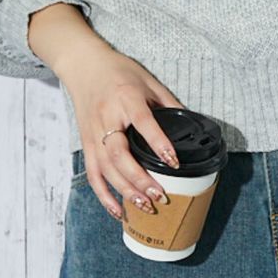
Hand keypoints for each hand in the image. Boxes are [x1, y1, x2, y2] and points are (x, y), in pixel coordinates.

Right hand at [61, 44, 186, 220]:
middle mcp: (107, 117)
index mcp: (127, 98)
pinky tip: (119, 211)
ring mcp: (93, 133)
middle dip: (139, 178)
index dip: (159, 143)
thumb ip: (169, 103)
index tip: (174, 162)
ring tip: (146, 205)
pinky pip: (93, 174)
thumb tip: (192, 125)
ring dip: (125, 191)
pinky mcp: (86, 143)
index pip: (143, 123)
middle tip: (160, 195)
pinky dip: (104, 195)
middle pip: (120, 154)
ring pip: (106, 169)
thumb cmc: (119, 72)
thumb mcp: (149, 80)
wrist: (84, 66)